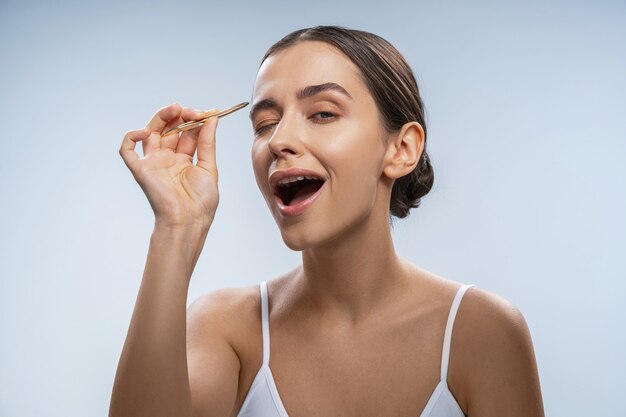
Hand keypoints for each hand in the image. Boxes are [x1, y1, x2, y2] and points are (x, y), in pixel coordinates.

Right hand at [119, 103, 219, 228]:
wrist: (188, 220)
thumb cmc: (201, 201)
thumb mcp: (209, 168)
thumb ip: (208, 143)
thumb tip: (212, 119)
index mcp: (184, 160)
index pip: (187, 133)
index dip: (196, 121)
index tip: (208, 112)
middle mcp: (168, 159)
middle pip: (169, 129)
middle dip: (180, 116)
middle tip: (191, 111)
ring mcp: (154, 162)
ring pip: (150, 132)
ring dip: (161, 117)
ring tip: (176, 108)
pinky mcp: (141, 169)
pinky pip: (127, 150)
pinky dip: (131, 136)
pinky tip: (146, 130)